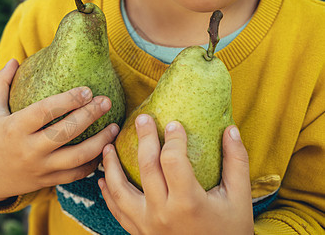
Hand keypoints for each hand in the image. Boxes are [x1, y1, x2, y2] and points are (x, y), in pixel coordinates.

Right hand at [0, 59, 118, 200]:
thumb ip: (1, 84)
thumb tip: (14, 60)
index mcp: (15, 128)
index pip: (45, 111)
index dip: (68, 100)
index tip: (87, 90)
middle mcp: (28, 149)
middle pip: (65, 133)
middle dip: (89, 116)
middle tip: (106, 102)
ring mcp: (39, 168)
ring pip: (76, 157)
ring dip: (99, 142)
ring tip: (115, 127)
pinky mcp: (47, 181)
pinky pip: (75, 174)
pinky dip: (92, 163)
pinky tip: (104, 149)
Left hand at [99, 114, 252, 233]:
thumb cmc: (230, 231)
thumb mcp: (239, 198)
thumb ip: (236, 162)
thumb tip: (231, 129)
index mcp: (188, 202)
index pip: (173, 160)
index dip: (173, 138)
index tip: (174, 124)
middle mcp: (163, 213)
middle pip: (146, 167)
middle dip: (143, 139)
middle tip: (141, 119)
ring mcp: (147, 225)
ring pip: (120, 190)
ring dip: (110, 166)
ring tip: (107, 147)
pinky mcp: (140, 233)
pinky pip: (117, 211)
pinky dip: (107, 194)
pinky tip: (102, 180)